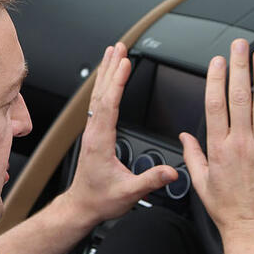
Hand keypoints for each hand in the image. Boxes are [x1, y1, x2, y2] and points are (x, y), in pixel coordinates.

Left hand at [63, 42, 177, 225]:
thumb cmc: (101, 200)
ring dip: (106, 72)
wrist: (81, 206)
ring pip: (98, 95)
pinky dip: (104, 85)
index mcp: (101, 141)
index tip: (125, 64)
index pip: (109, 105)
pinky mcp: (94, 133)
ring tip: (113, 53)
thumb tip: (172, 171)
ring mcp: (92, 131)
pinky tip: (108, 78)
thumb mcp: (129, 193)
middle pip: (102, 92)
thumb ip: (151, 180)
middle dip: (111, 67)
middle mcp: (93, 132)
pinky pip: (98, 102)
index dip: (117, 82)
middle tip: (120, 47)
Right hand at [179, 39, 253, 241]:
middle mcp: (241, 144)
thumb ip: (192, 155)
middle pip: (239, 97)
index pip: (215, 104)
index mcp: (219, 148)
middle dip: (239, 66)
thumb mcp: (201, 182)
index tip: (218, 61)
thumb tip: (184, 136)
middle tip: (240, 46)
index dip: (216, 78)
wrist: (253, 230)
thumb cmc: (228, 210)